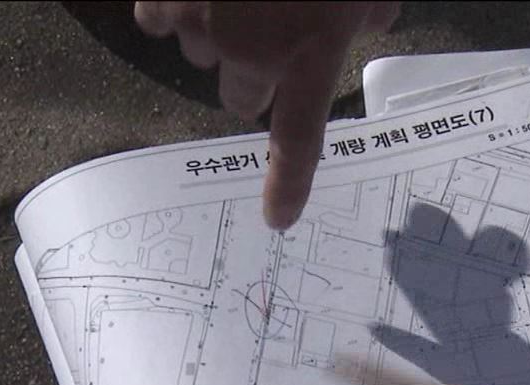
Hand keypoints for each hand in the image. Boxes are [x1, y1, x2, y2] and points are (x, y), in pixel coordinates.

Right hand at [134, 1, 400, 229]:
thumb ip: (369, 13)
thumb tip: (368, 24)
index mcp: (309, 57)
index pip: (298, 141)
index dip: (288, 184)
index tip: (278, 219)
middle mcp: (251, 54)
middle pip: (239, 98)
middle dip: (251, 75)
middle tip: (266, 36)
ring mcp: (200, 23)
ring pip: (198, 55)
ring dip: (214, 36)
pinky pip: (159, 18)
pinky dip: (173, 5)